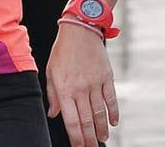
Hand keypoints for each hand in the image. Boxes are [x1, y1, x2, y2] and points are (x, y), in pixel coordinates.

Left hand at [46, 23, 117, 144]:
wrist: (81, 29)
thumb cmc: (63, 51)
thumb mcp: (51, 72)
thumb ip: (53, 95)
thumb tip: (54, 114)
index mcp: (65, 90)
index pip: (72, 121)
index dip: (76, 138)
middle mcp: (81, 89)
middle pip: (87, 121)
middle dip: (89, 139)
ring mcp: (95, 83)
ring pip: (100, 113)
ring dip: (102, 129)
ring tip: (102, 139)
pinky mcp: (106, 77)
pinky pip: (111, 98)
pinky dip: (113, 112)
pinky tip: (114, 122)